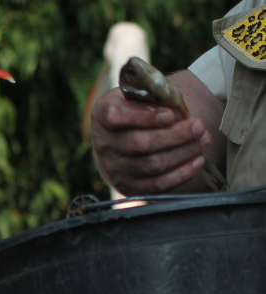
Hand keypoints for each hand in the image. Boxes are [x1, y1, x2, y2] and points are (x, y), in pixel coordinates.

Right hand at [91, 88, 210, 195]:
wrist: (120, 140)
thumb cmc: (135, 111)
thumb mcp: (137, 95)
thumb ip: (152, 96)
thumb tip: (176, 105)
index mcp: (102, 115)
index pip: (116, 117)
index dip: (145, 116)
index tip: (171, 114)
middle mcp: (103, 144)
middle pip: (141, 143)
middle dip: (175, 135)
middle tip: (198, 126)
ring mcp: (114, 169)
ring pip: (153, 164)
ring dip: (183, 152)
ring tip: (203, 140)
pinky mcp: (128, 187)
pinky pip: (157, 184)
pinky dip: (181, 173)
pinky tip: (197, 161)